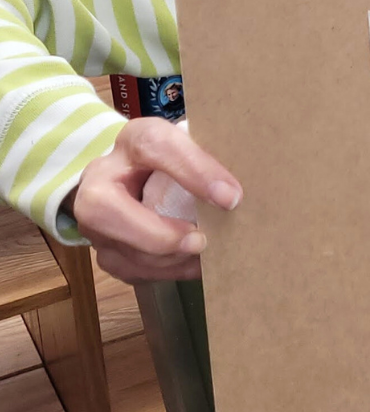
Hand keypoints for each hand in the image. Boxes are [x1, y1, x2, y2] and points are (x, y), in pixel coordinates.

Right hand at [66, 117, 241, 283]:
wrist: (140, 173)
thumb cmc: (176, 158)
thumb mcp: (192, 147)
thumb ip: (207, 162)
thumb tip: (234, 196)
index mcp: (134, 139)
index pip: (156, 146)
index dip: (193, 171)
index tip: (230, 197)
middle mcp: (101, 178)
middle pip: (105, 208)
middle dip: (156, 234)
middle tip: (200, 242)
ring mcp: (92, 217)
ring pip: (116, 248)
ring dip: (166, 260)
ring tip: (204, 258)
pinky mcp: (102, 247)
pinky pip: (128, 269)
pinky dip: (164, 272)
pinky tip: (193, 267)